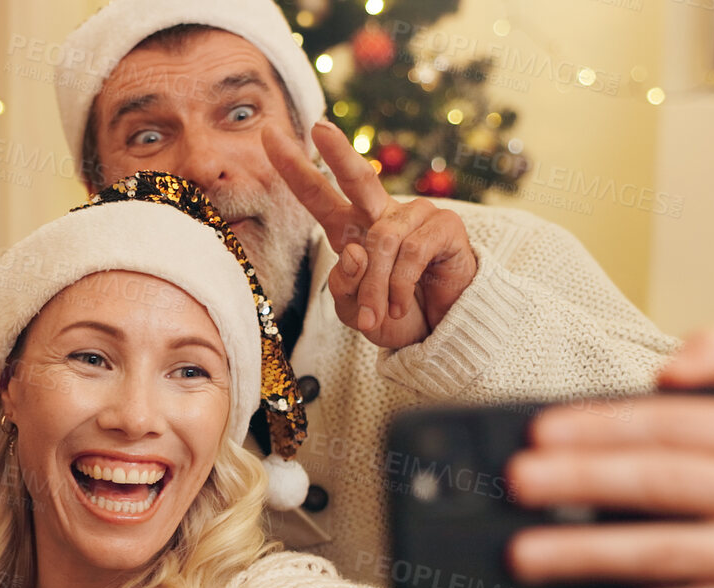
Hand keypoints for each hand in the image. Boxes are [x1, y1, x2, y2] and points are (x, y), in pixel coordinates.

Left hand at [264, 122, 477, 348]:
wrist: (439, 334)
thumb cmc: (394, 315)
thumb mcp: (353, 308)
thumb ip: (343, 284)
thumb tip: (354, 250)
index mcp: (350, 228)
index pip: (317, 194)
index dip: (293, 167)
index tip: (267, 136)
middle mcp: (381, 213)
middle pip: (357, 177)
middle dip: (338, 152)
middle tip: (319, 128)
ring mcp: (415, 215)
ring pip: (381, 242)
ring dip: (375, 288)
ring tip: (376, 315)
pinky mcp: (445, 225)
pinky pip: (411, 252)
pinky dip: (400, 287)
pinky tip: (400, 305)